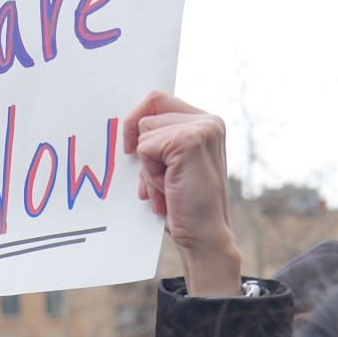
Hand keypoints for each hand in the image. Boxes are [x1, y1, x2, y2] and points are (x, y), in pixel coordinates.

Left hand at [122, 92, 241, 295]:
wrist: (203, 236)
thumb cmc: (184, 205)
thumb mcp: (171, 166)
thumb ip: (160, 143)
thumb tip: (128, 127)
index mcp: (207, 123)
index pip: (158, 100)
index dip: (138, 123)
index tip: (131, 149)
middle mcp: (209, 120)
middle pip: (148, 110)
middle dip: (142, 147)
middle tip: (161, 179)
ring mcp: (202, 128)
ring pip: (144, 132)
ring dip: (148, 166)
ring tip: (170, 187)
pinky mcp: (189, 140)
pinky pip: (145, 148)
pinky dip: (150, 174)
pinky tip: (169, 189)